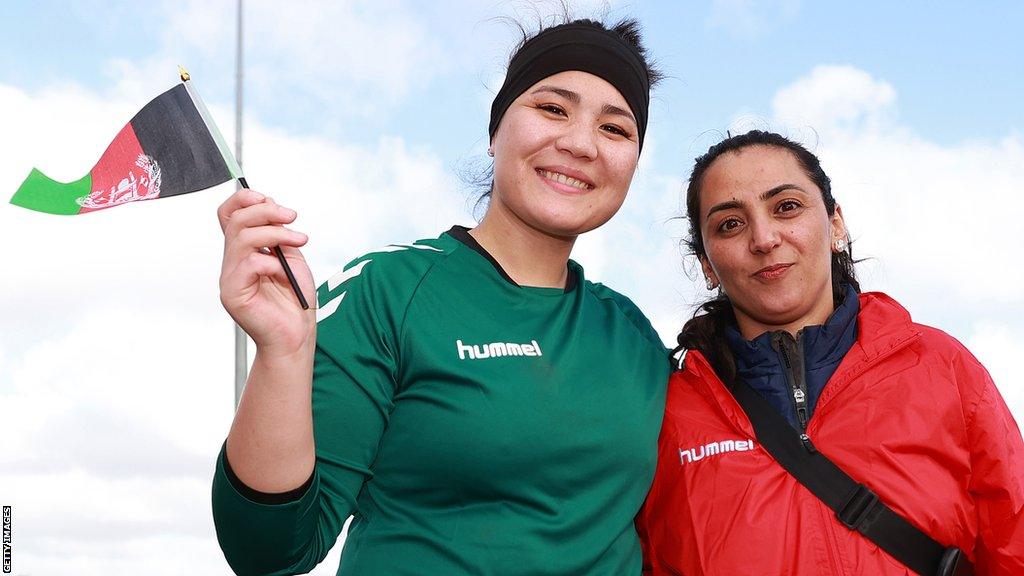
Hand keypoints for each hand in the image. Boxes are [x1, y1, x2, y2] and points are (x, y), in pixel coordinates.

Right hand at [217, 188, 315, 356]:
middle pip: (236, 221)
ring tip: (298, 240)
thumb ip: (279, 233)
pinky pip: (250, 264)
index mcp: (243, 252)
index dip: (244, 200)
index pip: (229, 215)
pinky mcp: (232, 294)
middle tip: (292, 217)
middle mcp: (232, 263)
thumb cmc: (295, 301)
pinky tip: (284, 273)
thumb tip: (270, 204)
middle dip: (267, 211)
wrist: (297, 335)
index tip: (269, 199)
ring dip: (276, 233)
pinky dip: (272, 262)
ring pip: (242, 237)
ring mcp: (229, 278)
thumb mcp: (292, 257)